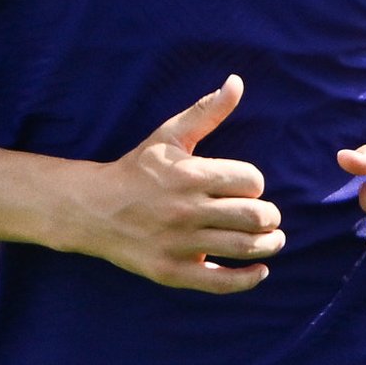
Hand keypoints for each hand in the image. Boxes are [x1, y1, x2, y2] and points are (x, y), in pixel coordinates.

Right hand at [70, 74, 282, 294]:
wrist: (94, 209)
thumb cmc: (137, 169)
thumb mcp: (169, 135)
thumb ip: (206, 111)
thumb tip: (237, 82)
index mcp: (190, 174)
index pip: (250, 180)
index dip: (254, 183)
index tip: (246, 187)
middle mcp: (186, 209)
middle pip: (254, 215)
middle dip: (270, 216)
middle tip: (267, 216)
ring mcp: (179, 243)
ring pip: (244, 247)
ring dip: (269, 244)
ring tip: (271, 239)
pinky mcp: (172, 271)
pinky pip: (221, 282)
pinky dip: (249, 278)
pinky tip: (260, 269)